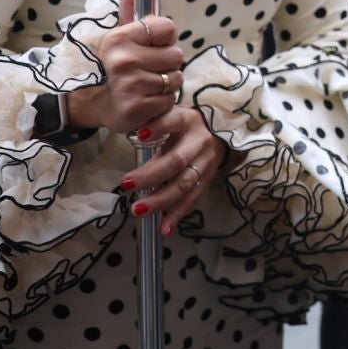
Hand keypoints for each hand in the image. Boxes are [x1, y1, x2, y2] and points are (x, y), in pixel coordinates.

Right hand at [66, 0, 182, 134]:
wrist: (102, 104)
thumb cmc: (119, 64)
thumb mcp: (122, 32)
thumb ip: (131, 3)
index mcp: (119, 37)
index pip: (168, 28)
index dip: (165, 39)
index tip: (151, 45)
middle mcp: (123, 60)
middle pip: (177, 55)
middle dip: (167, 63)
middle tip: (148, 69)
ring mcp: (129, 86)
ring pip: (175, 78)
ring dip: (167, 84)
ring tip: (147, 85)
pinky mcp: (136, 109)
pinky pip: (170, 101)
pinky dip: (163, 102)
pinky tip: (146, 100)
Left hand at [118, 102, 226, 236]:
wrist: (220, 132)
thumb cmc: (185, 127)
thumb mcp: (171, 120)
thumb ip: (154, 134)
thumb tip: (134, 151)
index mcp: (187, 120)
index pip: (173, 121)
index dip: (158, 128)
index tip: (140, 136)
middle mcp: (200, 141)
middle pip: (176, 161)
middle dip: (151, 175)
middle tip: (126, 184)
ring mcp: (207, 162)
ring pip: (184, 184)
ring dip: (160, 200)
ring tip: (138, 210)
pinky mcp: (209, 179)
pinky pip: (192, 199)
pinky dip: (177, 215)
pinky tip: (164, 228)